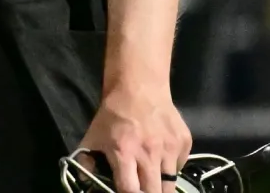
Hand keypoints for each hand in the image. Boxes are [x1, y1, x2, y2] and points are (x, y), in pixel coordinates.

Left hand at [76, 83, 191, 192]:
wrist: (139, 88)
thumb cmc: (113, 114)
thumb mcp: (93, 136)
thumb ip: (87, 161)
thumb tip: (86, 182)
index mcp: (124, 153)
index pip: (130, 190)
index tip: (125, 192)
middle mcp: (150, 154)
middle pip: (154, 192)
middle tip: (141, 189)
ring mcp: (170, 149)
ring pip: (171, 184)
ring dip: (161, 185)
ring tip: (152, 181)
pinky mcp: (184, 143)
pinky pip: (180, 167)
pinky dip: (171, 168)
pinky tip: (161, 159)